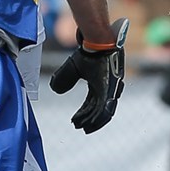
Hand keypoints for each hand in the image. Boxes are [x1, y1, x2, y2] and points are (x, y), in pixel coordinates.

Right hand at [50, 18, 128, 133]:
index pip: (91, 104)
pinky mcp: (114, 88)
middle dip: (89, 120)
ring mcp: (112, 89)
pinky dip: (101, 115)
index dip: (83, 114)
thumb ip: (64, 79)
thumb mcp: (73, 68)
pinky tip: (93, 122)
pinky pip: (108, 106)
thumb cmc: (88, 53)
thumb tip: (55, 90)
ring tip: (85, 128)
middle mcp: (107, 89)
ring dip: (95, 121)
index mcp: (99, 85)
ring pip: (105, 111)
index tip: (75, 121)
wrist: (97, 42)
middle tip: (79, 128)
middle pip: (98, 110)